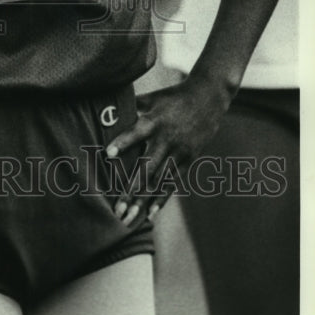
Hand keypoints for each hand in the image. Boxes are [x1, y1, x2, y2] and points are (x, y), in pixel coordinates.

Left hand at [105, 75, 229, 224]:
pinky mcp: (188, 160)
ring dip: (143, 201)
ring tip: (128, 218)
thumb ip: (130, 106)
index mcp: (154, 121)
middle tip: (117, 209)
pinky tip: (150, 215)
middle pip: (147, 167)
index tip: (108, 154)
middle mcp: (166, 139)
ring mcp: (179, 152)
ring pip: (159, 181)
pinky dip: (161, 199)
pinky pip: (173, 183)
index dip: (123, 142)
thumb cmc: (172, 96)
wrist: (209, 98)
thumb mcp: (151, 97)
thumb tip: (105, 108)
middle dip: (131, 189)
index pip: (136, 132)